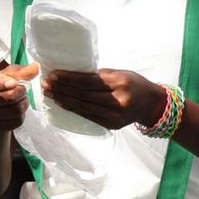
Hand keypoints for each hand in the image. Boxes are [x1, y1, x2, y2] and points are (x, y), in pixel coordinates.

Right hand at [0, 62, 38, 131]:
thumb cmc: (2, 86)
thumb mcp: (9, 75)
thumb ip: (22, 71)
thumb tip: (36, 67)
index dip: (2, 85)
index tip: (14, 83)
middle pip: (8, 98)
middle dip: (21, 92)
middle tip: (23, 90)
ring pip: (15, 111)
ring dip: (24, 103)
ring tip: (21, 100)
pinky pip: (17, 121)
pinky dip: (22, 115)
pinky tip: (18, 110)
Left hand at [40, 68, 166, 129]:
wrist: (152, 104)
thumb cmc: (135, 83)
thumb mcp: (121, 73)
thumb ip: (100, 75)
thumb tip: (73, 75)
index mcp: (121, 83)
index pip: (89, 81)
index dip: (69, 79)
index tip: (53, 74)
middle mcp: (118, 101)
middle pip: (84, 95)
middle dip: (62, 89)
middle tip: (46, 84)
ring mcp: (115, 116)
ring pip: (84, 108)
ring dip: (64, 100)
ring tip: (50, 93)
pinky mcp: (112, 125)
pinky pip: (88, 116)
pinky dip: (74, 110)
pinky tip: (63, 103)